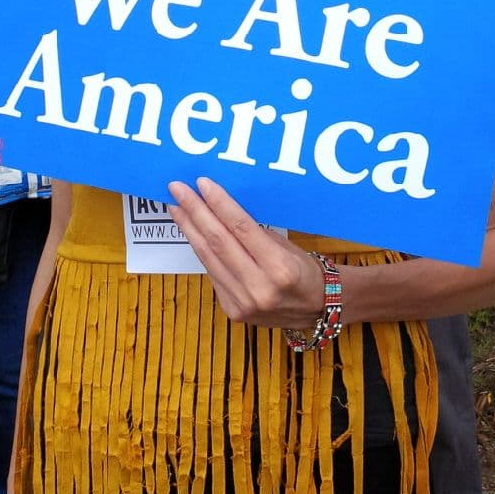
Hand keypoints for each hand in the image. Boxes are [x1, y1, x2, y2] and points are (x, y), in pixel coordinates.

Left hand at [168, 177, 324, 327]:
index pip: (241, 228)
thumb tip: (221, 208)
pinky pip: (212, 274)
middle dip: (195, 211)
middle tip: (178, 189)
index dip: (219, 203)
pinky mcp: (233, 311)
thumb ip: (255, 233)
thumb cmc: (305, 272)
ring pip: (208, 258)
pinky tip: (192, 233)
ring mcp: (243, 302)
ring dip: (189, 229)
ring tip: (177, 208)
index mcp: (280, 267)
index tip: (202, 183)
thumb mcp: (287, 246)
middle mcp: (260, 287)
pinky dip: (200, 251)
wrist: (317, 310)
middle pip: (218, 241)